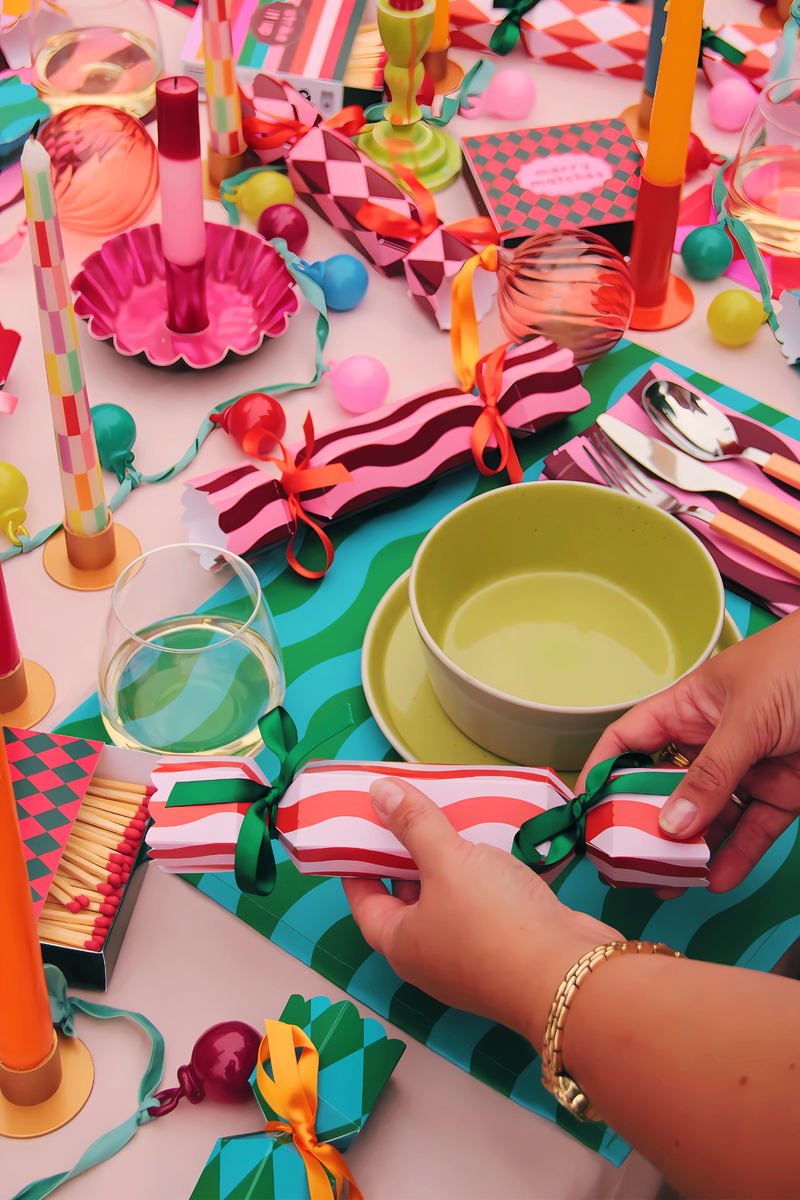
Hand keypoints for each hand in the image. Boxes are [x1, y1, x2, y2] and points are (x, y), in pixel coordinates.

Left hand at [343, 777, 620, 1047]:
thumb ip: (414, 824)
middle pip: (407, 898)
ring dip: (450, 865)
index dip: (357, 863)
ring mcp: (472, 956)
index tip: (359, 828)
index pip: (364, 899)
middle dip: (406, 856)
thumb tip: (378, 791)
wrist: (570, 974)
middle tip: (406, 811)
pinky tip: (493, 846)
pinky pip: (485, 906)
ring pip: (450, 901)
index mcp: (401, 942)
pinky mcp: (510, 948)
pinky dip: (484, 877)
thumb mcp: (447, 861)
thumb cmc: (493, 921)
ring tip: (450, 818)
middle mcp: (430, 956)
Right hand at [576, 608, 799, 895]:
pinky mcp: (783, 793)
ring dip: (688, 850)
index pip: (631, 740)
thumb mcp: (748, 716)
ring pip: (707, 817)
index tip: (584, 812)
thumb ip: (711, 773)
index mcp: (689, 706)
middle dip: (644, 825)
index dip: (604, 771)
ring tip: (667, 883)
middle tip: (625, 865)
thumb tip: (670, 824)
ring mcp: (747, 769)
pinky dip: (735, 856)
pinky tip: (716, 880)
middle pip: (665, 787)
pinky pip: (752, 831)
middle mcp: (712, 739)